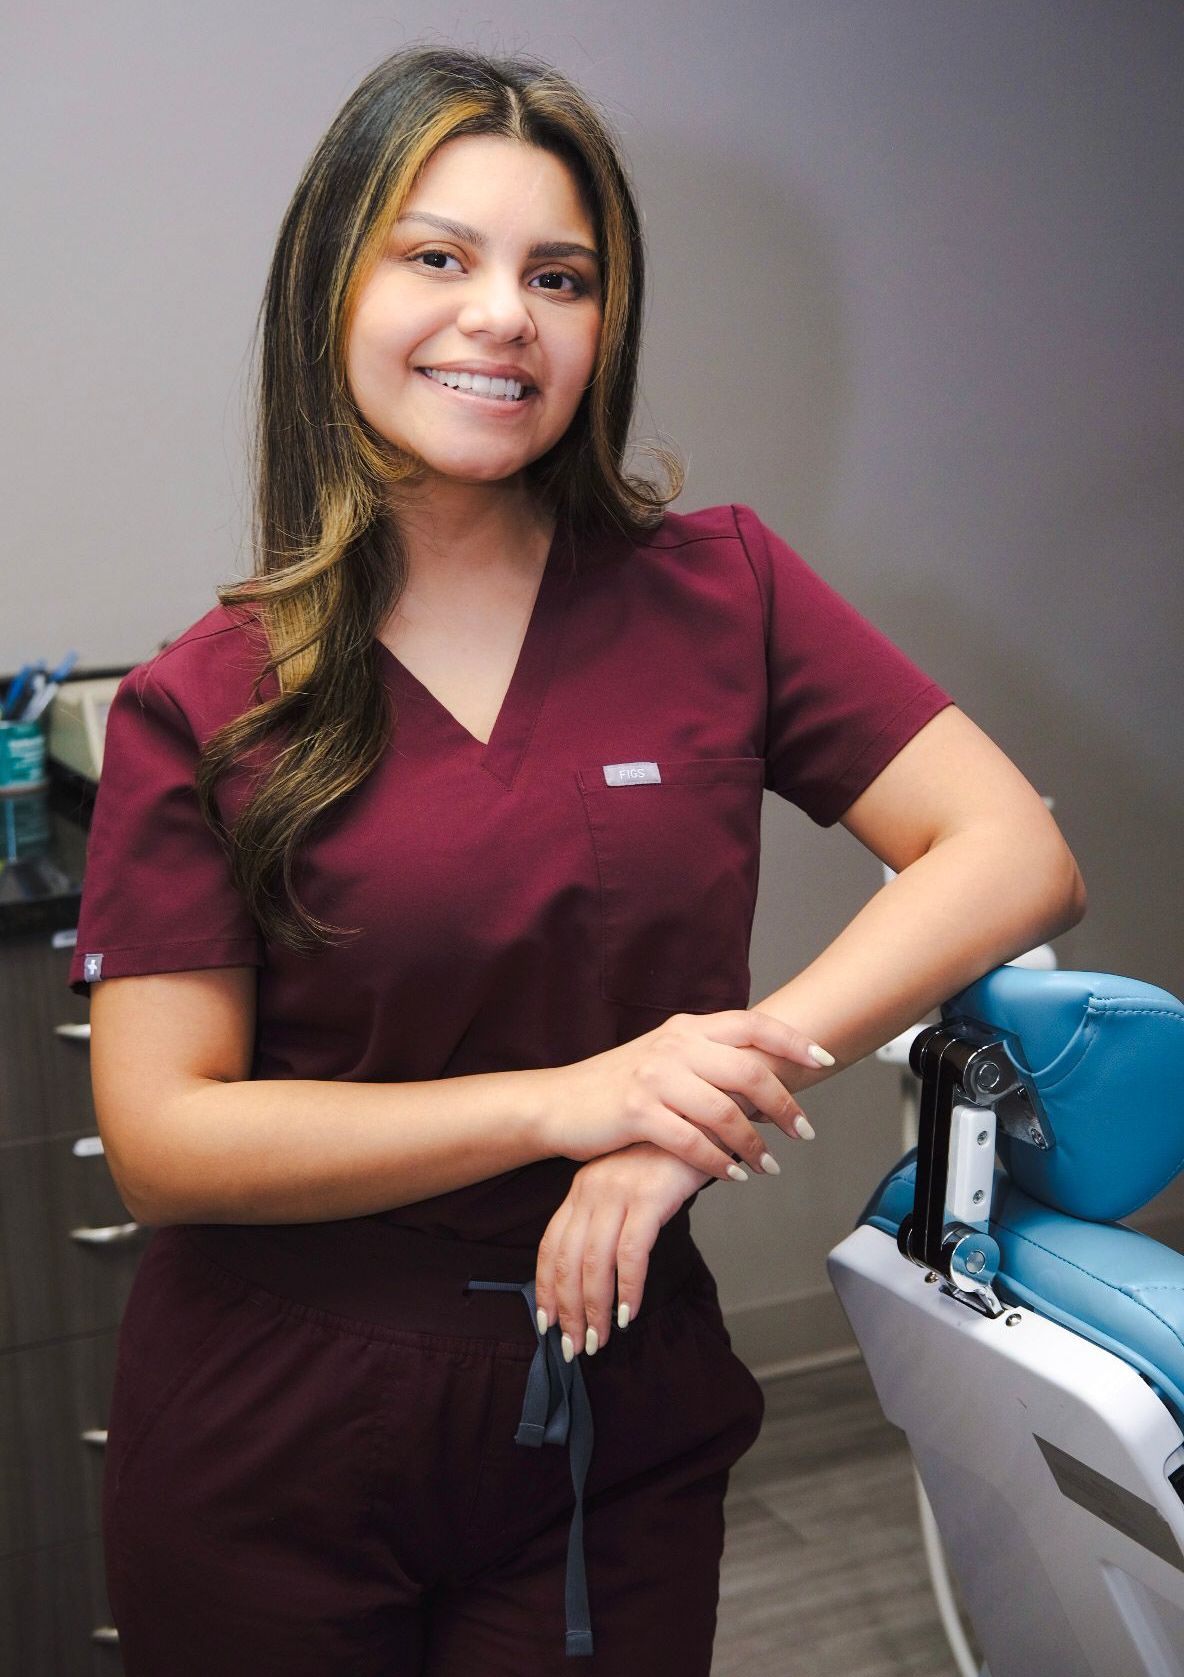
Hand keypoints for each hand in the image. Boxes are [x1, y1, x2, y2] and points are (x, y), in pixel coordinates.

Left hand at [534, 1142, 711, 1358]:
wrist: (703, 1118)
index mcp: (582, 1188)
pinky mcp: (650, 1197)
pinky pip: (632, 1253)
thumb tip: (599, 1271)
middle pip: (568, 1261)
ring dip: (595, 1308)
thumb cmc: (669, 1158)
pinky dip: (629, 1288)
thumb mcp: (629, 1184)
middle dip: (567, 1310)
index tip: (547, 1323)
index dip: (546, 1288)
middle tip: (574, 1347)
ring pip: (595, 1263)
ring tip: (599, 1340)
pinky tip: (630, 1312)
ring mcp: (619, 1192)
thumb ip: (611, 1217)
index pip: (552, 1246)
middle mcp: (592, 1189)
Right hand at [540, 1009, 827, 1182]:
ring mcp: (655, 1077)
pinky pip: (692, 1141)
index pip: (753, 1024)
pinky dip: (718, 1162)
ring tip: (768, 1166)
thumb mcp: (665, 1057)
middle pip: (749, 1071)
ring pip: (725, 1112)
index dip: (793, 1041)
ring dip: (754, 1144)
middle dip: (785, 1105)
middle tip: (803, 1132)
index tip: (825, 1060)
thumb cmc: (617, 1085)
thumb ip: (708, 1058)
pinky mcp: (637, 1112)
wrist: (559, 1103)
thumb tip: (761, 1075)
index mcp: (687, 1027)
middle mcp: (675, 1045)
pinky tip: (731, 1175)